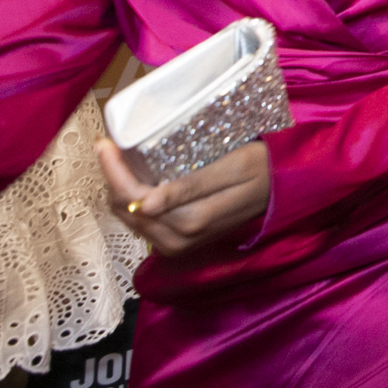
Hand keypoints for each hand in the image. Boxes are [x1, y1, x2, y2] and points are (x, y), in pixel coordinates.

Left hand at [98, 137, 270, 255]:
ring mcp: (175, 245)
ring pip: (128, 217)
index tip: (105, 142)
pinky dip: (133, 199)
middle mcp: (176, 240)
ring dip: (121, 188)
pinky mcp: (175, 244)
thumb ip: (190, 187)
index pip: (133, 198)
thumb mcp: (233, 169)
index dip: (113, 170)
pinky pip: (140, 222)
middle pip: (125, 209)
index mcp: (189, 221)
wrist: (283, 192)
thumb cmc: (262, 170)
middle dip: (113, 177)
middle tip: (110, 145)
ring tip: (121, 158)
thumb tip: (144, 204)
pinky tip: (138, 178)